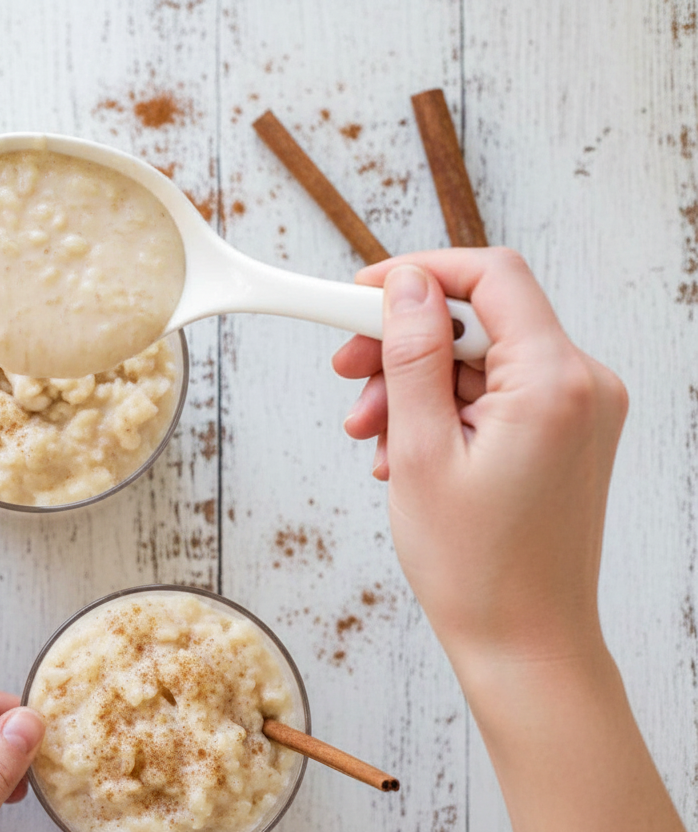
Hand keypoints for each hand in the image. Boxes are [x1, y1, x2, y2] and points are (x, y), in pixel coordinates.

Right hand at [332, 248, 626, 660]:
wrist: (526, 645)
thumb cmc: (477, 568)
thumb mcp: (420, 452)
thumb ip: (412, 357)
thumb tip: (406, 287)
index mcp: (555, 381)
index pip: (490, 276)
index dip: (418, 273)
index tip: (361, 293)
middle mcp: (583, 385)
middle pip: (479, 320)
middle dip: (403, 343)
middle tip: (346, 373)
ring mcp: (579, 411)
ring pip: (479, 360)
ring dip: (415, 386)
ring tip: (370, 436)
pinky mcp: (566, 434)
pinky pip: (495, 394)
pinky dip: (444, 411)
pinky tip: (403, 452)